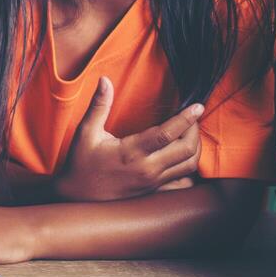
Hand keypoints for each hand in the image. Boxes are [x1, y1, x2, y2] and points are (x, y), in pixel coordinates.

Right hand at [52, 76, 202, 201]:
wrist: (78, 196)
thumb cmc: (81, 162)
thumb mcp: (86, 132)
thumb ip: (99, 105)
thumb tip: (105, 80)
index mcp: (131, 152)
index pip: (167, 134)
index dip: (186, 119)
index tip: (198, 106)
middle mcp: (147, 169)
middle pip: (186, 150)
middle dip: (195, 131)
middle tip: (193, 117)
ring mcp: (153, 182)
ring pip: (188, 166)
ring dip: (195, 148)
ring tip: (191, 133)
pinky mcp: (154, 190)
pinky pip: (183, 182)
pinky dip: (190, 169)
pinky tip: (184, 156)